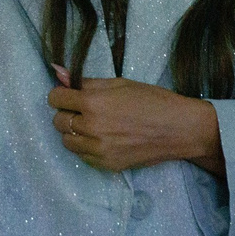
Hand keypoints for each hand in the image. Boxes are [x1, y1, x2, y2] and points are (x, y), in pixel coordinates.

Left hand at [49, 73, 221, 173]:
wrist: (179, 129)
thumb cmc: (153, 100)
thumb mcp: (120, 83)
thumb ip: (85, 81)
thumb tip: (56, 71)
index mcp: (94, 102)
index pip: (55, 99)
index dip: (61, 94)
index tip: (69, 95)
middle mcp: (92, 127)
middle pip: (58, 121)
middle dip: (67, 113)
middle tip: (85, 109)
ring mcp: (98, 149)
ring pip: (67, 141)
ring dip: (74, 132)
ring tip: (94, 125)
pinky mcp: (106, 164)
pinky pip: (82, 156)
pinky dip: (86, 147)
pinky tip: (103, 138)